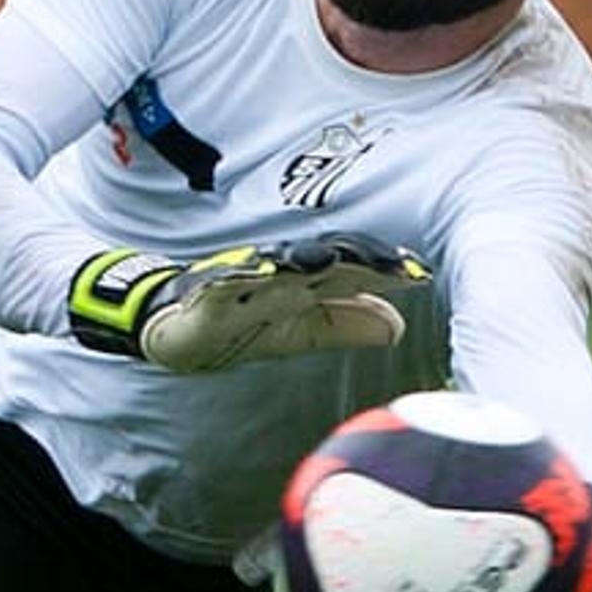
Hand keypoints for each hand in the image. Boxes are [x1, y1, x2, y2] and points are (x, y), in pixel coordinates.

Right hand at [66, 234, 430, 372]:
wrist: (172, 332)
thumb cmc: (240, 326)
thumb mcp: (301, 332)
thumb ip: (346, 325)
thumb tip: (397, 326)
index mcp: (301, 283)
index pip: (349, 273)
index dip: (383, 271)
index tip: (419, 273)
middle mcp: (276, 276)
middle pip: (321, 263)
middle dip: (356, 260)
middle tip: (391, 264)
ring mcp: (242, 282)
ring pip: (279, 267)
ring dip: (307, 260)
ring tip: (334, 259)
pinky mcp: (206, 295)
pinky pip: (224, 284)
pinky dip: (241, 276)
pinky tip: (260, 272)